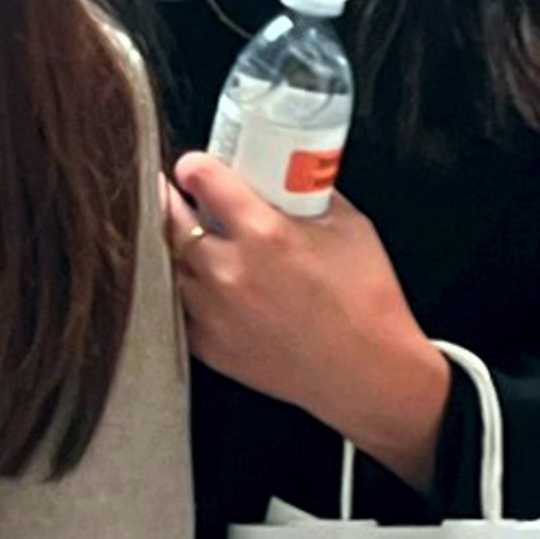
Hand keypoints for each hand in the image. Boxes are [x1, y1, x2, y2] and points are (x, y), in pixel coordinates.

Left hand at [166, 153, 452, 490]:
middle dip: (175, 201)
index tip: (195, 167)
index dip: (195, 166)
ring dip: (179, 247)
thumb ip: (311, 196)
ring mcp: (214, 312)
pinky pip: (180, 306)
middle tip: (183, 194)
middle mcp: (230, 271)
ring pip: (171, 264)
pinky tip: (208, 283)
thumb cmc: (366, 302)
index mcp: (265, 234)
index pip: (203, 180)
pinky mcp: (209, 345)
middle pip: (172, 220)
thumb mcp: (350, 227)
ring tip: (198, 239)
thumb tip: (288, 178)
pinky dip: (188, 289)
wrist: (368, 372)